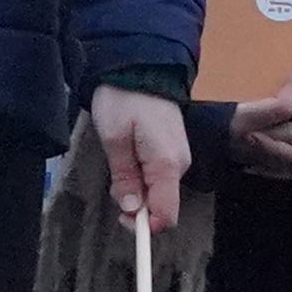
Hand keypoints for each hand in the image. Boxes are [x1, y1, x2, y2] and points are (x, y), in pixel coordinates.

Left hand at [84, 81, 186, 232]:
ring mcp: (178, 158)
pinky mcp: (171, 152)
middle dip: (135, 205)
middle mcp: (179, 165)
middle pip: (161, 205)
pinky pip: (158, 178)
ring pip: (158, 192)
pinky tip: (127, 158)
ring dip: (136, 189)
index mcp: (167, 164)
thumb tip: (132, 210)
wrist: (140, 66)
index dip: (145, 226)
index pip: (167, 214)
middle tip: (112, 181)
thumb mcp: (114, 139)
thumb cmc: (123, 99)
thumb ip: (124, 177)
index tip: (121, 217)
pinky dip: (141, 178)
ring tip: (118, 161)